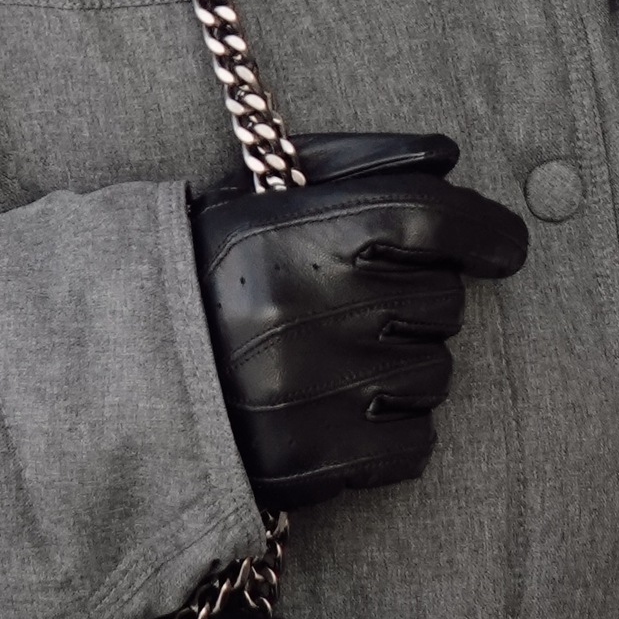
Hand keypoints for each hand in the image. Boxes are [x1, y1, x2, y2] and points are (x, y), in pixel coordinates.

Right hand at [191, 133, 529, 511]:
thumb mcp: (257, 196)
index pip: (433, 217)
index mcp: (292, 232)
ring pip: (436, 373)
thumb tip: (449, 156)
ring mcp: (318, 391)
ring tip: (337, 361)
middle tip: (359, 307)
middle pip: (443, 300)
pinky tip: (343, 412)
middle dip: (417, 300)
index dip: (486, 231)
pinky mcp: (318, 462)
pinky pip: (416, 444)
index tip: (505, 248)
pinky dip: (395, 431)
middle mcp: (309, 310)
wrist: (113, 381)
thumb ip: (356, 164)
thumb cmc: (199, 277)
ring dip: (405, 365)